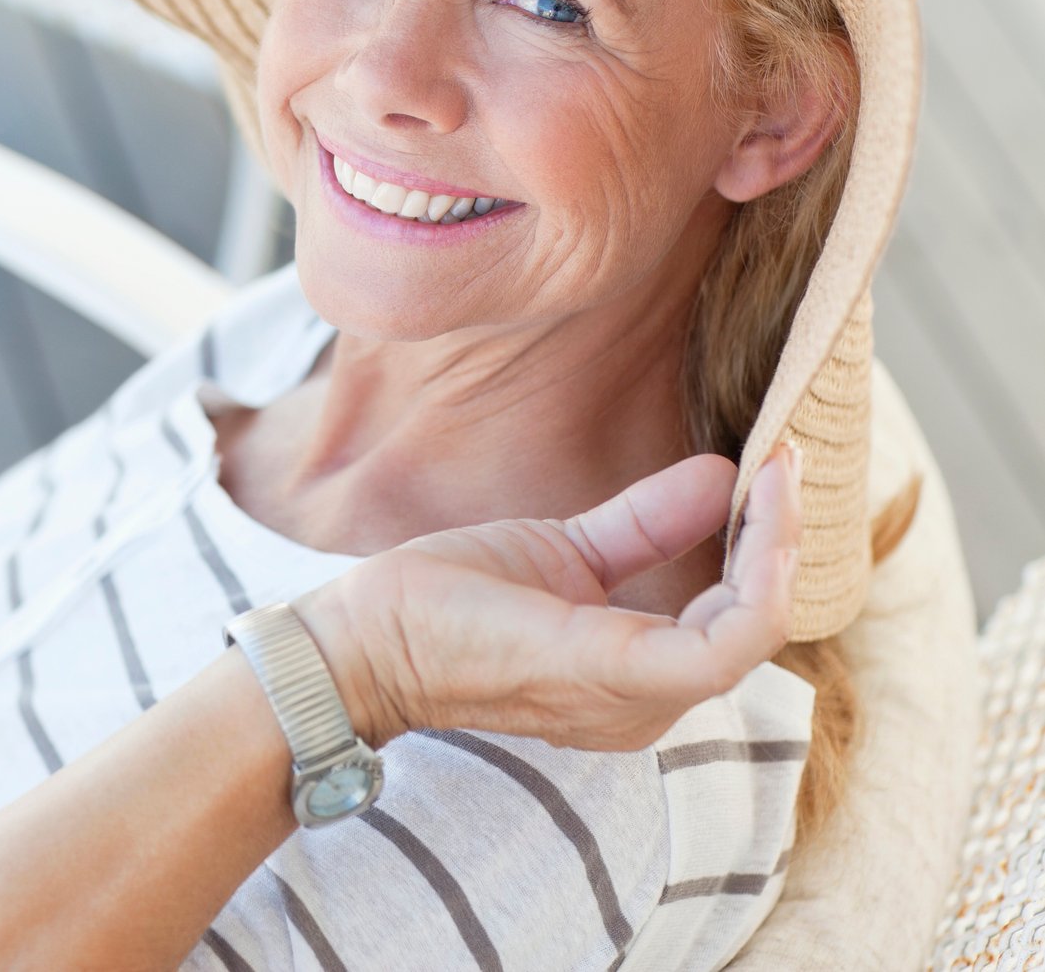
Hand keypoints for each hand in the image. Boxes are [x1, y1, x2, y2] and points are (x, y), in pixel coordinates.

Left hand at [304, 444, 802, 751]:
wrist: (369, 634)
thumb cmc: (453, 602)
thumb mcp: (567, 551)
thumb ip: (645, 525)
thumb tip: (719, 477)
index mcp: (641, 676)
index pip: (737, 616)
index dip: (766, 542)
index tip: (775, 464)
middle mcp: (651, 700)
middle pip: (758, 620)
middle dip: (783, 534)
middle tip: (788, 456)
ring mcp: (635, 695)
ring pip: (756, 626)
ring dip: (778, 541)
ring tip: (778, 467)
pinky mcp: (613, 671)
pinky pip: (725, 641)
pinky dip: (756, 569)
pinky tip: (751, 501)